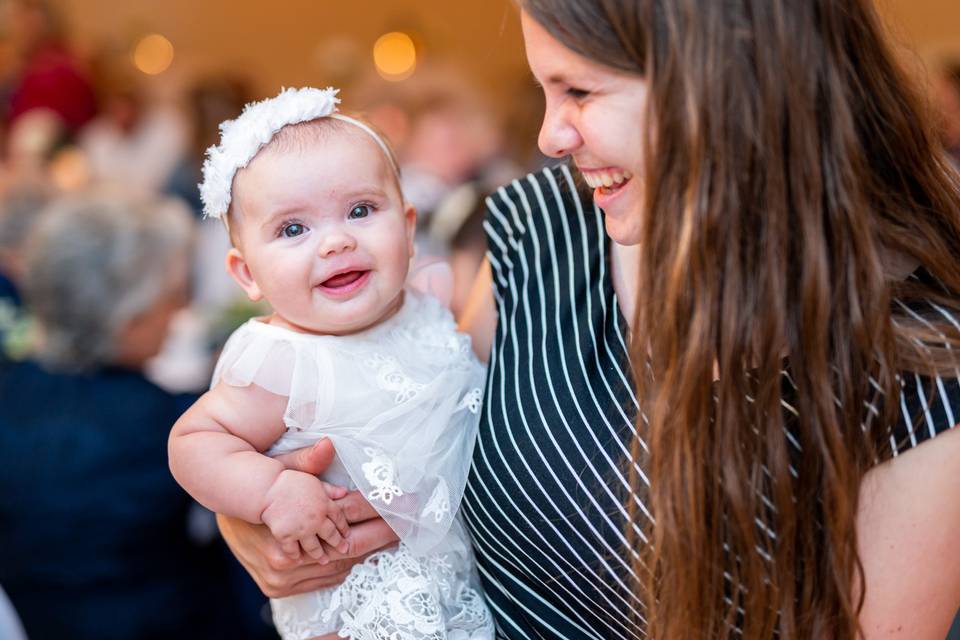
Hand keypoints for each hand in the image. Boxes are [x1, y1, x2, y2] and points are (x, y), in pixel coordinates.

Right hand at [218, 438, 399, 597]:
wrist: (217, 503)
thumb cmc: (254, 485)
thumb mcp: (278, 468)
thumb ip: (305, 462)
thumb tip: (329, 444)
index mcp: (290, 519)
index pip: (347, 514)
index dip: (378, 507)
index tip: (406, 501)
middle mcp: (287, 552)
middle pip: (351, 544)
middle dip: (383, 532)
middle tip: (410, 522)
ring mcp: (283, 573)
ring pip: (340, 565)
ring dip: (367, 550)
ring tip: (394, 535)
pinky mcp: (278, 586)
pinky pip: (325, 578)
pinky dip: (345, 565)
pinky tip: (363, 553)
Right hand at [261, 469, 348, 561]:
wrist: (267, 488)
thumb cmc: (288, 482)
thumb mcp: (314, 482)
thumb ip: (329, 489)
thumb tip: (344, 492)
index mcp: (324, 504)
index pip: (339, 519)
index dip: (344, 528)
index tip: (346, 534)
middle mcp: (316, 519)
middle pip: (331, 535)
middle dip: (338, 544)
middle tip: (343, 550)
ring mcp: (301, 529)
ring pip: (314, 547)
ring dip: (320, 554)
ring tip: (324, 560)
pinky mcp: (285, 536)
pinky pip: (293, 550)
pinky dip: (296, 555)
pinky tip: (298, 559)